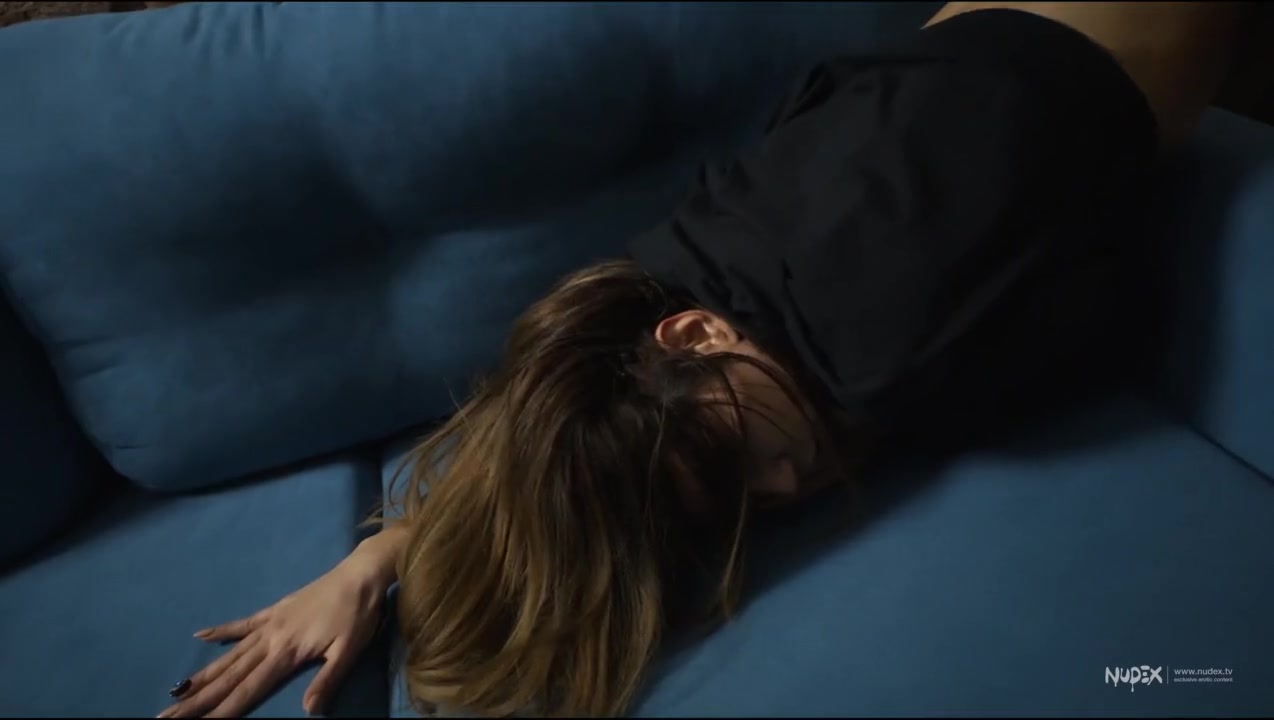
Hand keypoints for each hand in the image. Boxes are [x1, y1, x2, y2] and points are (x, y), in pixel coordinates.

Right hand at [157, 550, 389, 717]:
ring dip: (203, 674)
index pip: (248, 690)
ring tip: (175, 691)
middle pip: (229, 676)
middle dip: (198, 699)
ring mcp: (270, 623)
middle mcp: (270, 639)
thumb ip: (327, 681)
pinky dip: (221, 631)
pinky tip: (200, 637)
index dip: (223, 711)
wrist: (360, 574)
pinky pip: (243, 624)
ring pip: (230, 655)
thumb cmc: (358, 614)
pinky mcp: (275, 610)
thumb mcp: (349, 650)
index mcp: (286, 653)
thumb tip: (308, 712)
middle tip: (165, 715)